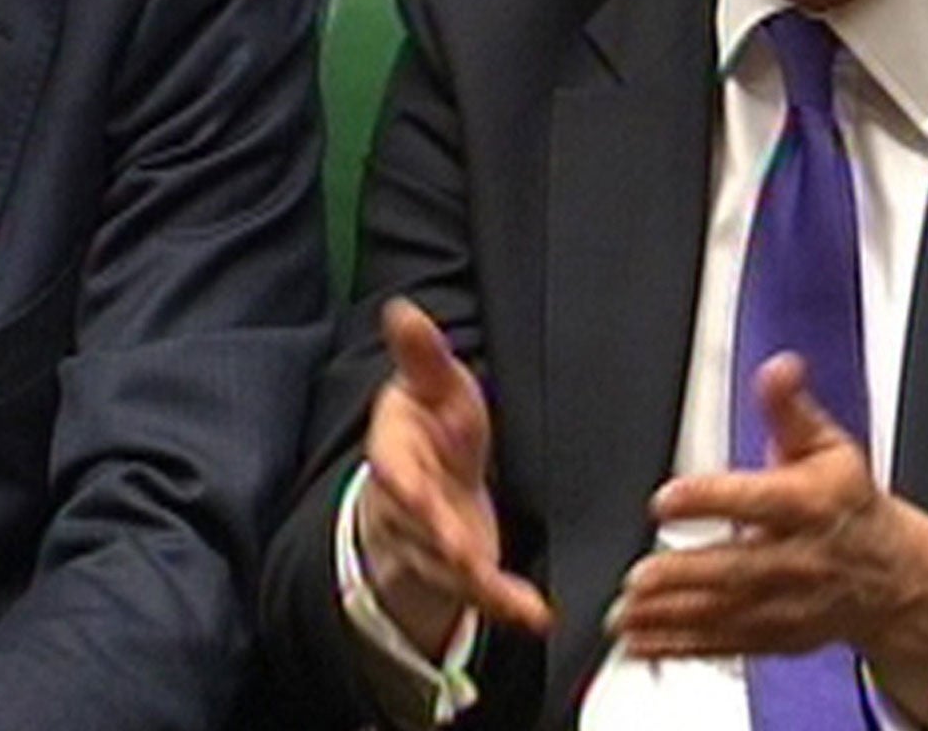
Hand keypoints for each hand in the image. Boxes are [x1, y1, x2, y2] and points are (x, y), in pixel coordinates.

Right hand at [354, 298, 552, 659]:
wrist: (426, 483)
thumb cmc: (431, 427)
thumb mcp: (432, 385)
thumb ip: (421, 355)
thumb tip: (402, 310)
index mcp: (397, 453)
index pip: (392, 468)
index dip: (402, 480)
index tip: (411, 486)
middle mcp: (409, 506)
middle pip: (420, 526)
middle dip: (440, 538)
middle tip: (462, 550)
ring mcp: (435, 545)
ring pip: (449, 568)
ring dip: (476, 581)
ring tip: (510, 597)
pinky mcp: (466, 572)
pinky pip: (484, 595)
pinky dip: (508, 606)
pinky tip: (535, 616)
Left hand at [610, 353, 927, 722]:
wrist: (895, 578)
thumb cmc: (850, 505)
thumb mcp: (827, 445)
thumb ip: (789, 407)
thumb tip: (779, 367)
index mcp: (810, 505)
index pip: (759, 501)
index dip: (711, 499)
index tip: (666, 499)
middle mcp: (798, 560)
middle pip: (737, 570)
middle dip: (684, 575)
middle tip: (638, 576)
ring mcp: (786, 605)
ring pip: (723, 614)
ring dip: (670, 616)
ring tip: (624, 613)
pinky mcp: (774, 636)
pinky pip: (722, 646)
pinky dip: (679, 647)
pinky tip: (640, 642)